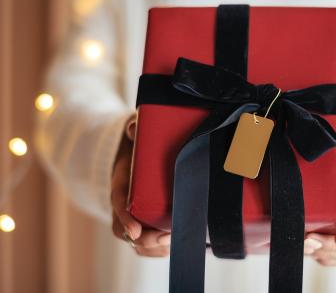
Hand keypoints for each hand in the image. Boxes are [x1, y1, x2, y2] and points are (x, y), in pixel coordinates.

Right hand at [111, 116, 170, 256]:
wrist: (135, 156)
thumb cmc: (138, 147)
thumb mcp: (134, 135)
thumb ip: (133, 128)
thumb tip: (134, 127)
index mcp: (120, 185)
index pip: (118, 205)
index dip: (125, 220)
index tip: (136, 231)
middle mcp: (122, 205)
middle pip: (127, 232)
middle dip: (146, 240)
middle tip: (168, 236)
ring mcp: (132, 217)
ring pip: (137, 243)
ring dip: (154, 248)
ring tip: (175, 242)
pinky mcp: (144, 224)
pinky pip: (146, 246)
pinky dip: (158, 251)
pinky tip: (174, 246)